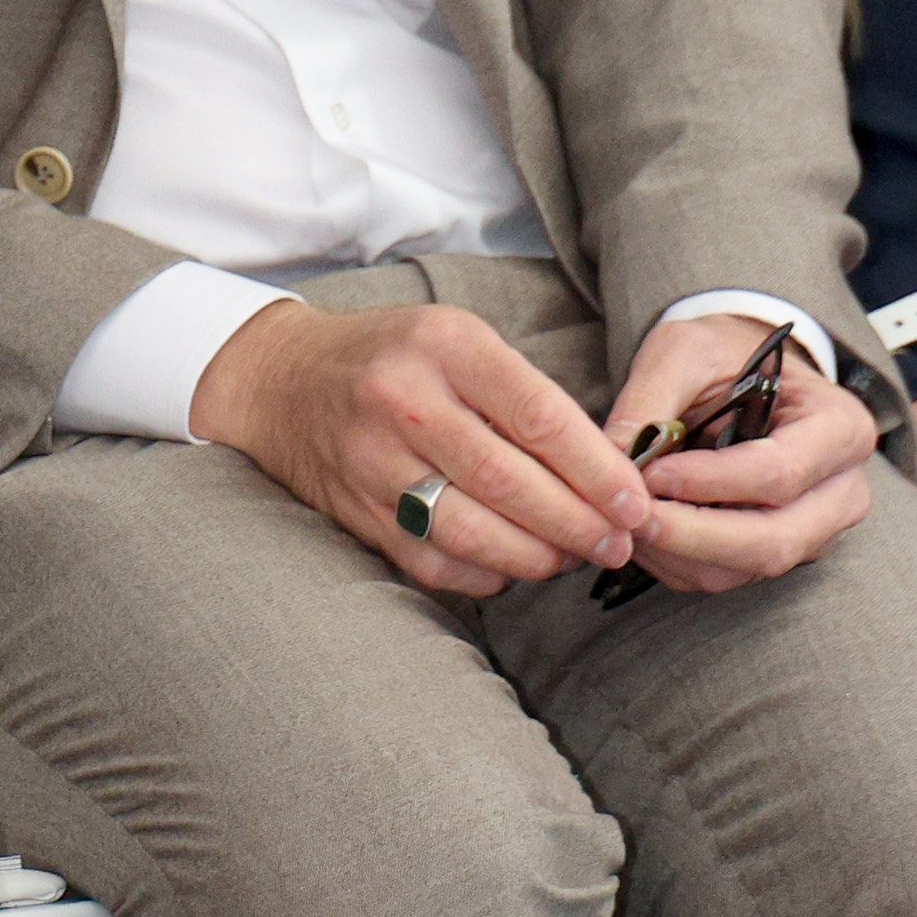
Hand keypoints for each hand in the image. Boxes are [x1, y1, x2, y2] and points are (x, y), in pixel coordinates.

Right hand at [190, 295, 652, 598]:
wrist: (281, 381)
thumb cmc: (392, 358)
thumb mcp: (457, 340)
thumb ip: (522, 395)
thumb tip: (602, 471)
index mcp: (445, 347)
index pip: (540, 417)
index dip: (597, 469)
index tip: (635, 501)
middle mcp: (405, 402)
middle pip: (511, 482)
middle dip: (579, 524)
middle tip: (619, 544)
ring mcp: (373, 463)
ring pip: (474, 532)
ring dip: (538, 557)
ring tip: (575, 558)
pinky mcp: (357, 512)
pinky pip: (435, 563)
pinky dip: (486, 575)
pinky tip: (514, 567)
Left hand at [601, 309, 878, 595]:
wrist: (746, 376)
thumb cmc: (725, 357)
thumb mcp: (686, 352)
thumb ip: (650, 400)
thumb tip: (613, 458)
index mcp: (839, 429)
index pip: (780, 473)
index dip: (710, 483)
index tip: (652, 474)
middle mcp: (841, 490)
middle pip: (773, 540)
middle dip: (691, 536)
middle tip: (631, 517)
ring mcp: (814, 530)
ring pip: (744, 568)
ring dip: (675, 553)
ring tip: (626, 519)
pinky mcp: (777, 552)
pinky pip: (725, 575)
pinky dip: (674, 561)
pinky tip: (642, 530)